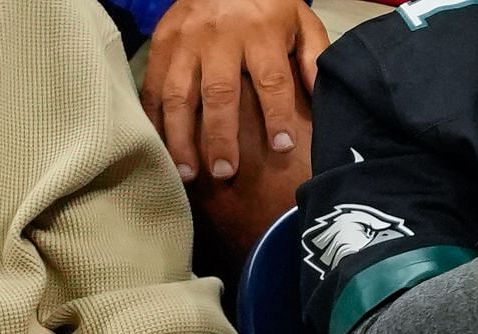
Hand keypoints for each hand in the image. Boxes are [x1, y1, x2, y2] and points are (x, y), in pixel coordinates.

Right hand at [141, 0, 328, 181]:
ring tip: (188, 174)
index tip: (283, 147)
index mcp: (260, 32)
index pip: (271, 79)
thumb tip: (324, 99)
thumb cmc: (268, 6)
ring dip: (181, 137)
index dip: (277, 115)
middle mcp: (219, 37)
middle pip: (220, 93)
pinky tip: (162, 149)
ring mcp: (185, 40)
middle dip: (221, 136)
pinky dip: (155, 121)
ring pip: (180, 94)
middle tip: (224, 173)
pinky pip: (153, 86)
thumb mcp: (301, 22)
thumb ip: (313, 59)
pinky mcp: (161, 43)